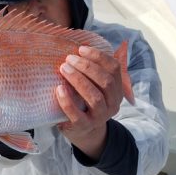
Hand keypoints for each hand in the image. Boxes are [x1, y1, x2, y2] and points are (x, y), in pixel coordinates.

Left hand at [56, 45, 123, 159]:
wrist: (84, 131)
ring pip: (95, 96)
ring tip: (63, 68)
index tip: (81, 48)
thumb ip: (92, 69)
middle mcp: (113, 102)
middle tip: (69, 58)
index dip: (98, 56)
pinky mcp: (84, 127)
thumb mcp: (94, 85)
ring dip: (78, 80)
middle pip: (105, 81)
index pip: (114, 68)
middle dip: (87, 67)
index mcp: (117, 88)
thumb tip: (77, 43)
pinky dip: (67, 101)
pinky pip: (77, 115)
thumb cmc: (85, 100)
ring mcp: (100, 117)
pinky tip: (58, 89)